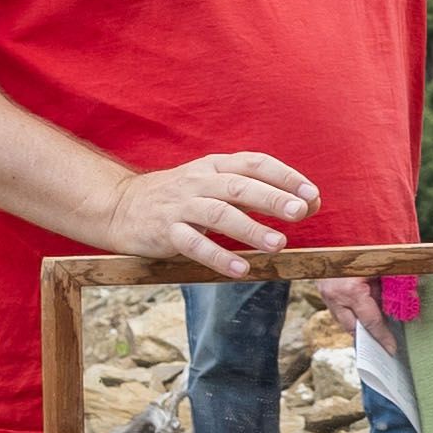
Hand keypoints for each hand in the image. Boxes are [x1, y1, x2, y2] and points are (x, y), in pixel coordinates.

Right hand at [93, 151, 315, 277]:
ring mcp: (180, 206)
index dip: (285, 177)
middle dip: (272, 198)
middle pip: (238, 186)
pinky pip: (192, 244)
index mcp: (215, 166)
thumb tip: (309, 204)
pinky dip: (218, 256)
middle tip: (300, 213)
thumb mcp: (216, 186)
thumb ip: (258, 194)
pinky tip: (241, 268)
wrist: (120, 206)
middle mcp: (199, 182)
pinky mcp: (164, 232)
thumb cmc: (180, 198)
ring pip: (218, 214)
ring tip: (278, 244)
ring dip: (250, 228)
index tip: (312, 194)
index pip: (254, 163)